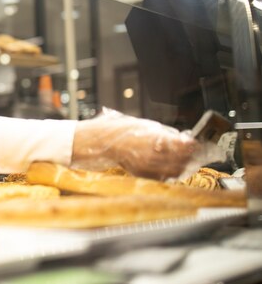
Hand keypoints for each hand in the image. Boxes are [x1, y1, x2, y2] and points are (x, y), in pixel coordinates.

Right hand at [72, 109, 196, 179]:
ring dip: (186, 165)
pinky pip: (165, 177)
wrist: (101, 144)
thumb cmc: (121, 131)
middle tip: (200, 151)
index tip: (199, 142)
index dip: (195, 145)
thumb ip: (165, 134)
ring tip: (190, 159)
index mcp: (154, 140)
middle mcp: (153, 156)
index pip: (184, 146)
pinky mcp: (144, 175)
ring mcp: (148, 167)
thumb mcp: (145, 125)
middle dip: (194, 156)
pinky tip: (176, 166)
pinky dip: (174, 172)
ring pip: (176, 171)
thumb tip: (183, 139)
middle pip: (183, 160)